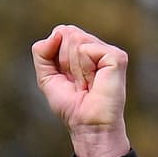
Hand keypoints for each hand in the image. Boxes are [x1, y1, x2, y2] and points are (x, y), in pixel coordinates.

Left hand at [31, 24, 130, 156]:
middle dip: (64, 62)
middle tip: (77, 82)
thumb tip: (57, 32)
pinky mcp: (116, 56)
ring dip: (74, 68)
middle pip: (67, 33)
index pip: (60, 32)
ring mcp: (107, 50)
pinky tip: (95, 82)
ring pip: (76, 40)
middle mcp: (95, 46)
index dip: (56, 57)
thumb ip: (42, 52)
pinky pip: (87, 49)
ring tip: (86, 84)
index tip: (66, 77)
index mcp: (81, 48)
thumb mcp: (46, 77)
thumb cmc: (71, 105)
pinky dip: (85, 69)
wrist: (87, 124)